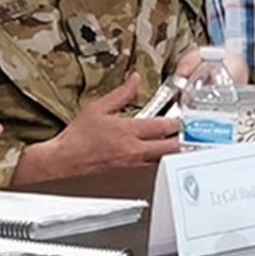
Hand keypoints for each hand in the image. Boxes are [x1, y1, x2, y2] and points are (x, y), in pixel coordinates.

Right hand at [12, 74, 180, 184]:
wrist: (63, 162)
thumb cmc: (78, 138)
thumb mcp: (98, 108)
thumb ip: (121, 94)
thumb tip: (135, 80)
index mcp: (127, 131)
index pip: (161, 126)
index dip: (177, 122)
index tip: (184, 118)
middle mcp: (133, 150)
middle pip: (169, 147)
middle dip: (183, 140)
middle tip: (191, 134)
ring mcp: (133, 165)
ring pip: (163, 160)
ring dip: (173, 152)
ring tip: (181, 145)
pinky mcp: (129, 175)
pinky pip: (151, 168)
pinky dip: (161, 162)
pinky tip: (163, 157)